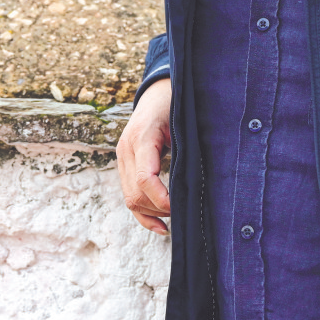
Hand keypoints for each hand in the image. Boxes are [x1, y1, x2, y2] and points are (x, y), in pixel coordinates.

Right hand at [116, 77, 171, 233]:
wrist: (157, 92)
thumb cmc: (175, 104)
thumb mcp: (182, 121)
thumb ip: (184, 147)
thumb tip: (196, 182)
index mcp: (142, 137)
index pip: (145, 178)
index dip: (162, 198)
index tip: (181, 206)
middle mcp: (126, 149)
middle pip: (135, 193)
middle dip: (159, 209)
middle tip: (184, 213)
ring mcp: (122, 158)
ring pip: (130, 198)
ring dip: (152, 213)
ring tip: (176, 219)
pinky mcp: (124, 165)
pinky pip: (128, 195)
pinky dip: (142, 214)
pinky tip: (160, 227)